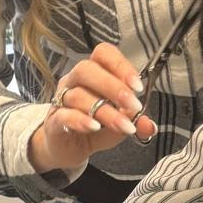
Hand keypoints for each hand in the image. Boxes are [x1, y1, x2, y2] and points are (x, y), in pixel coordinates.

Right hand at [29, 43, 157, 173]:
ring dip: (106, 111)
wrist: (70, 148)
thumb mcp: (121, 122)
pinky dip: (81, 120)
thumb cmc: (96, 127)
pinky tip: (95, 127)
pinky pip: (64, 115)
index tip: (138, 85)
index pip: (103, 54)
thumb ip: (136, 120)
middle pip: (87, 69)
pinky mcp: (53, 121)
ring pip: (79, 96)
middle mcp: (74, 81)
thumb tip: (149, 126)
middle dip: (113, 86)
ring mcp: (61, 100)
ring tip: (125, 126)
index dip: (120, 65)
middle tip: (134, 105)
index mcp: (94, 73)